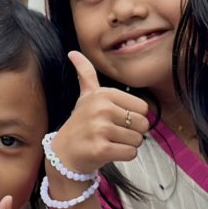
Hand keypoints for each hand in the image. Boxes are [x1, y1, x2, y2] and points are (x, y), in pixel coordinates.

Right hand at [48, 52, 148, 176]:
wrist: (64, 153)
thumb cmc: (81, 124)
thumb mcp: (85, 96)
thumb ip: (85, 73)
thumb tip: (73, 52)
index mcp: (103, 94)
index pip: (143, 108)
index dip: (133, 117)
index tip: (114, 119)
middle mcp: (101, 108)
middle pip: (143, 124)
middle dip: (132, 132)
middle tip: (112, 134)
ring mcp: (100, 129)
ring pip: (138, 140)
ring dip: (127, 145)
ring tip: (108, 142)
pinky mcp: (101, 149)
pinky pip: (131, 153)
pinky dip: (123, 156)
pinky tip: (108, 152)